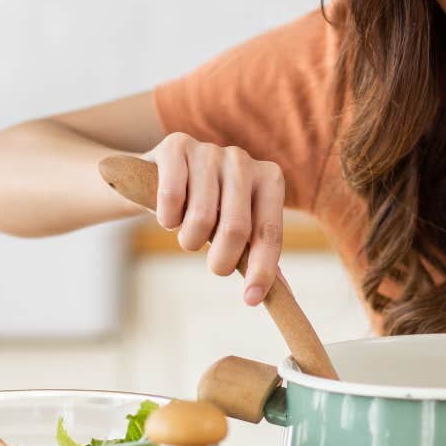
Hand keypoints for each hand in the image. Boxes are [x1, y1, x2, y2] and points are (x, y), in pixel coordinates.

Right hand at [143, 132, 285, 304]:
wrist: (160, 178)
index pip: (269, 233)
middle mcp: (243, 159)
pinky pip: (172, 199)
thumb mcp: (236, 230)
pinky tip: (169, 215)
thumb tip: (284, 299)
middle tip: (214, 267)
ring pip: (201, 218)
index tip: (251, 300)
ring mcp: (209, 150)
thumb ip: (259, 257)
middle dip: (221, 261)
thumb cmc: (207, 210)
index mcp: (269, 179)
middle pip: (236, 228)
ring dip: (188, 241)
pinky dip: (167, 220)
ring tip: (187, 233)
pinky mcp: (176, 146)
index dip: (262, 270)